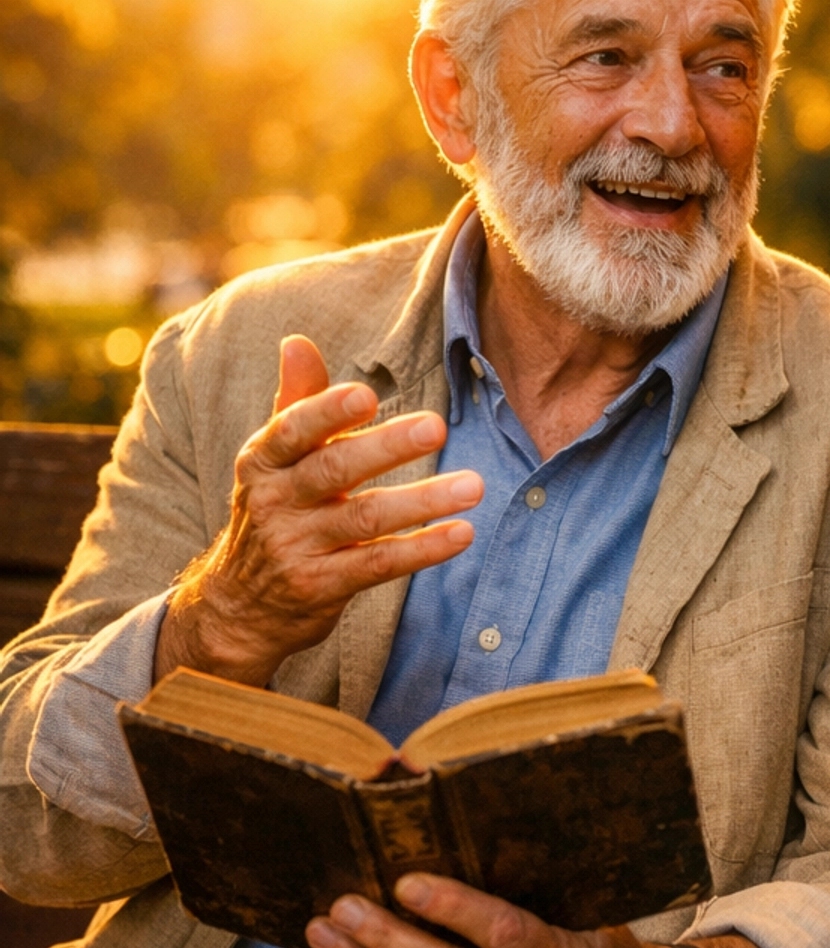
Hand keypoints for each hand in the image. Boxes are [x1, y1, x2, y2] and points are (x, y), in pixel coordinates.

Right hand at [156, 335, 482, 687]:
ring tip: (474, 485)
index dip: (327, 411)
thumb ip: (297, 402)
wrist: (239, 607)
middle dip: (387, 447)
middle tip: (438, 426)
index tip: (366, 395)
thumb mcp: (274, 460)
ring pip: (365, 519)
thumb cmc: (275, 512)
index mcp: (263, 461)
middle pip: (334, 469)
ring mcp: (296, 548)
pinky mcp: (321, 587)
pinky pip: (378, 565)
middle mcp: (275, 502)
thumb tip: (297, 341)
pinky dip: (422, 550)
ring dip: (423, 501)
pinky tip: (461, 533)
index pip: (293, 429)